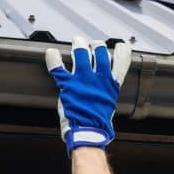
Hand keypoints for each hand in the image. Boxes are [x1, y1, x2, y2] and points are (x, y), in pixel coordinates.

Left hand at [45, 36, 130, 153]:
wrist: (88, 132)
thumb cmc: (98, 124)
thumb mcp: (109, 106)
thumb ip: (107, 94)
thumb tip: (107, 90)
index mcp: (111, 86)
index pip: (120, 63)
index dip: (122, 52)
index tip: (122, 46)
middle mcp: (98, 80)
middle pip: (100, 53)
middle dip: (97, 46)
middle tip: (94, 44)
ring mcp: (83, 81)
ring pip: (82, 55)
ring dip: (79, 46)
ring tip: (78, 41)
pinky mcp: (68, 85)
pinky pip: (59, 68)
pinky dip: (53, 59)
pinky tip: (51, 52)